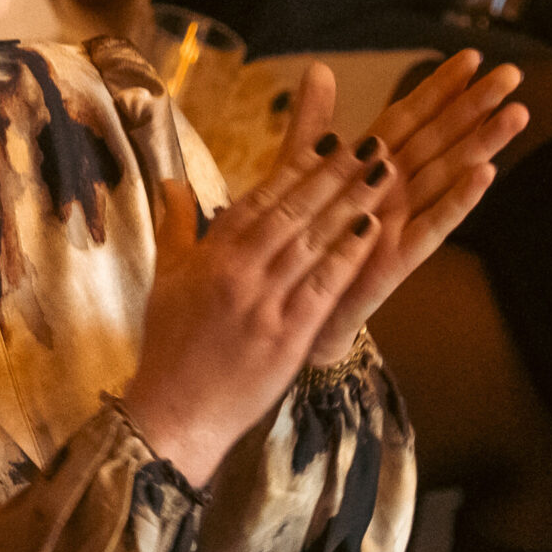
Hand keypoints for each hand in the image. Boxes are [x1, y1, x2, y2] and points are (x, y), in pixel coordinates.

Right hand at [121, 133, 404, 486]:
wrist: (174, 414)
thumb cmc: (170, 347)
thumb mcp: (166, 280)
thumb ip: (176, 226)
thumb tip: (172, 182)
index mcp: (212, 255)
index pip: (262, 199)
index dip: (300, 167)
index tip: (333, 138)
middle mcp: (239, 271)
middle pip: (294, 211)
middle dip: (336, 174)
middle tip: (373, 143)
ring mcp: (264, 303)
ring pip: (313, 242)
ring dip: (351, 204)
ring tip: (384, 173)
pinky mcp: (286, 336)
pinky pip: (323, 286)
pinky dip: (349, 255)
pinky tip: (374, 229)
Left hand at [282, 50, 528, 363]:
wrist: (296, 310)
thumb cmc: (308, 243)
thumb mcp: (299, 175)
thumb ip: (312, 125)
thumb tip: (318, 68)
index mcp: (372, 169)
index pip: (411, 118)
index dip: (438, 89)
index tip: (471, 56)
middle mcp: (395, 192)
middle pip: (440, 141)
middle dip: (475, 107)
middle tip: (513, 74)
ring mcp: (401, 223)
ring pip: (448, 176)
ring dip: (482, 145)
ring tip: (515, 114)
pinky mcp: (399, 258)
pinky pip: (434, 225)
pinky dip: (460, 200)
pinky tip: (486, 175)